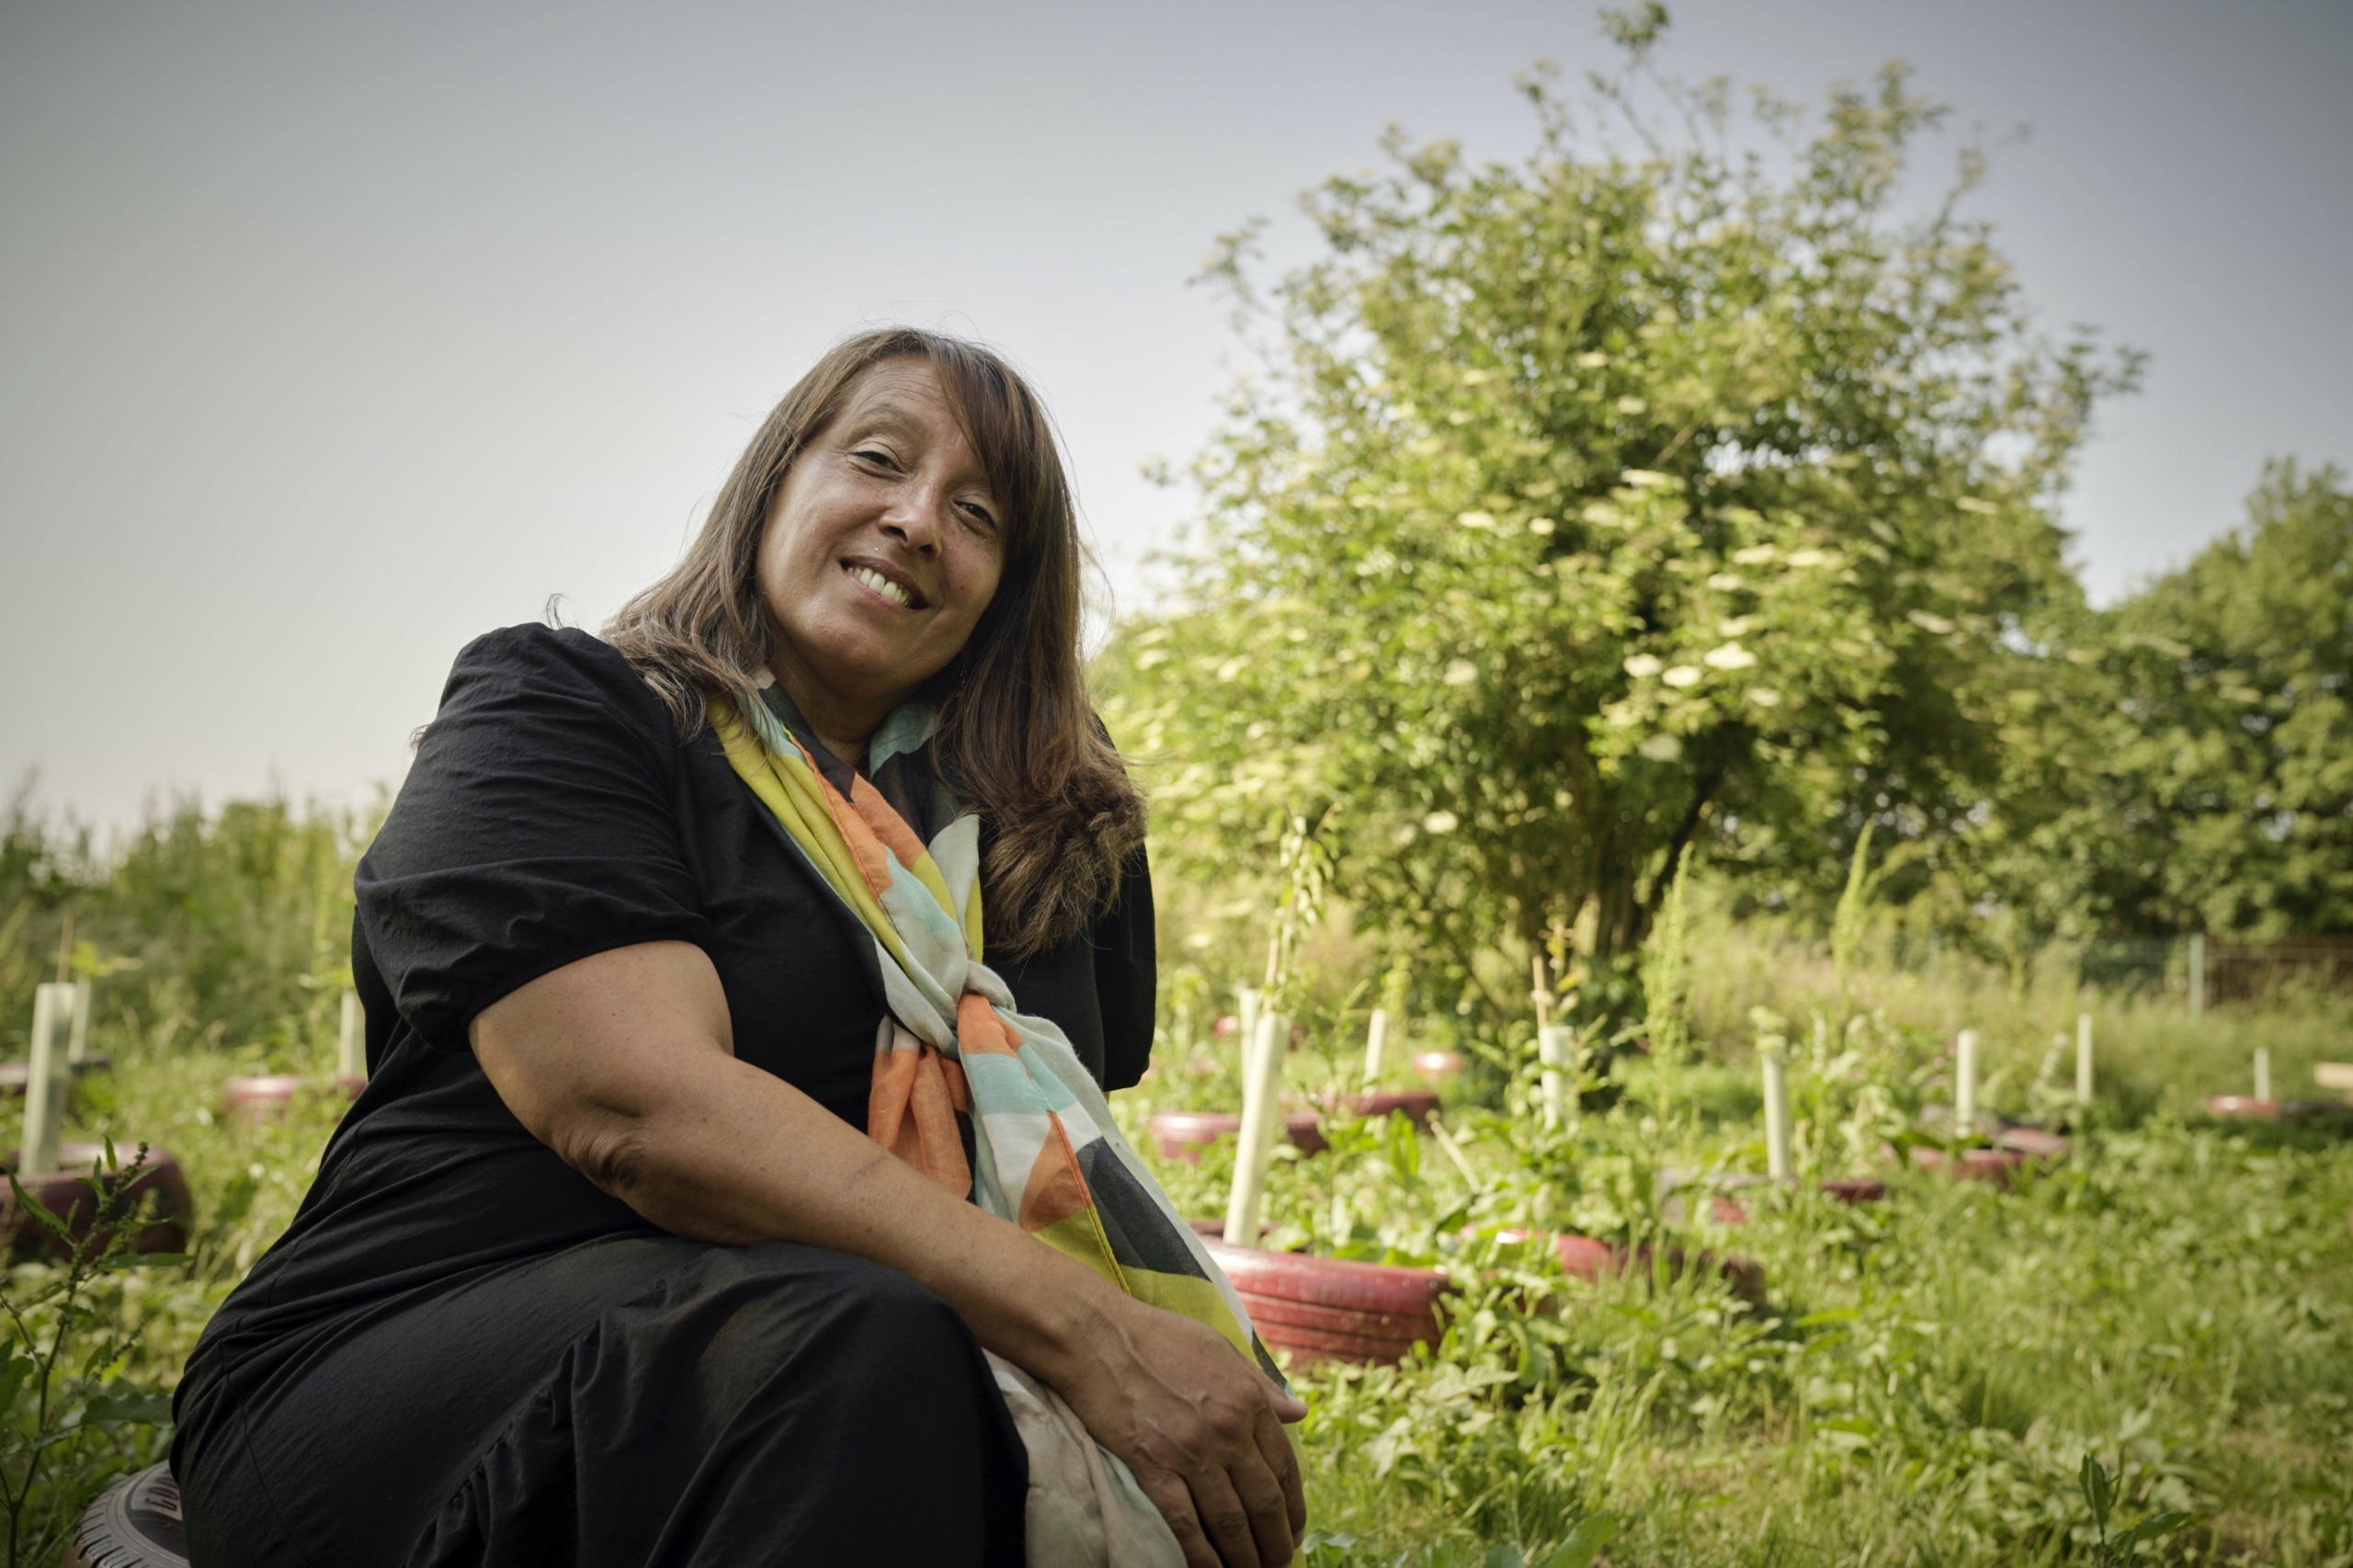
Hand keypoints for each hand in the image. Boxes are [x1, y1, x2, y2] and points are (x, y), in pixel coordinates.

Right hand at [1051, 1293, 1308, 1567]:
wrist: (1097, 1336)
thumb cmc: (1158, 1336)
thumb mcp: (1221, 1349)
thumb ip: (1260, 1386)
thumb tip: (1298, 1412)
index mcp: (1247, 1400)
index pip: (1285, 1467)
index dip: (1294, 1507)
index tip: (1294, 1529)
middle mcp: (1226, 1430)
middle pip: (1264, 1502)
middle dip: (1276, 1542)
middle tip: (1279, 1562)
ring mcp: (1190, 1452)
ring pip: (1230, 1521)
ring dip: (1245, 1557)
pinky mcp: (1152, 1467)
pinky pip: (1184, 1524)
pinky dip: (1201, 1555)